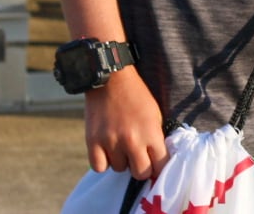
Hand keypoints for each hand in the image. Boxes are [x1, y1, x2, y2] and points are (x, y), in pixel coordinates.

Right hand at [84, 66, 167, 180]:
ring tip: (120, 145)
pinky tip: (107, 150)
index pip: (161, 164)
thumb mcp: (155, 114)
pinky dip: (103, 162)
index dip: (160, 167)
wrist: (111, 80)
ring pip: (119, 169)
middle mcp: (132, 140)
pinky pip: (99, 167)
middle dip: (142, 167)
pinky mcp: (93, 142)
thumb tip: (157, 160)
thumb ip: (156, 138)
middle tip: (138, 157)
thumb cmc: (136, 96)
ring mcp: (111, 142)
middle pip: (141, 173)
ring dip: (121, 161)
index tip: (156, 165)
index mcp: (151, 132)